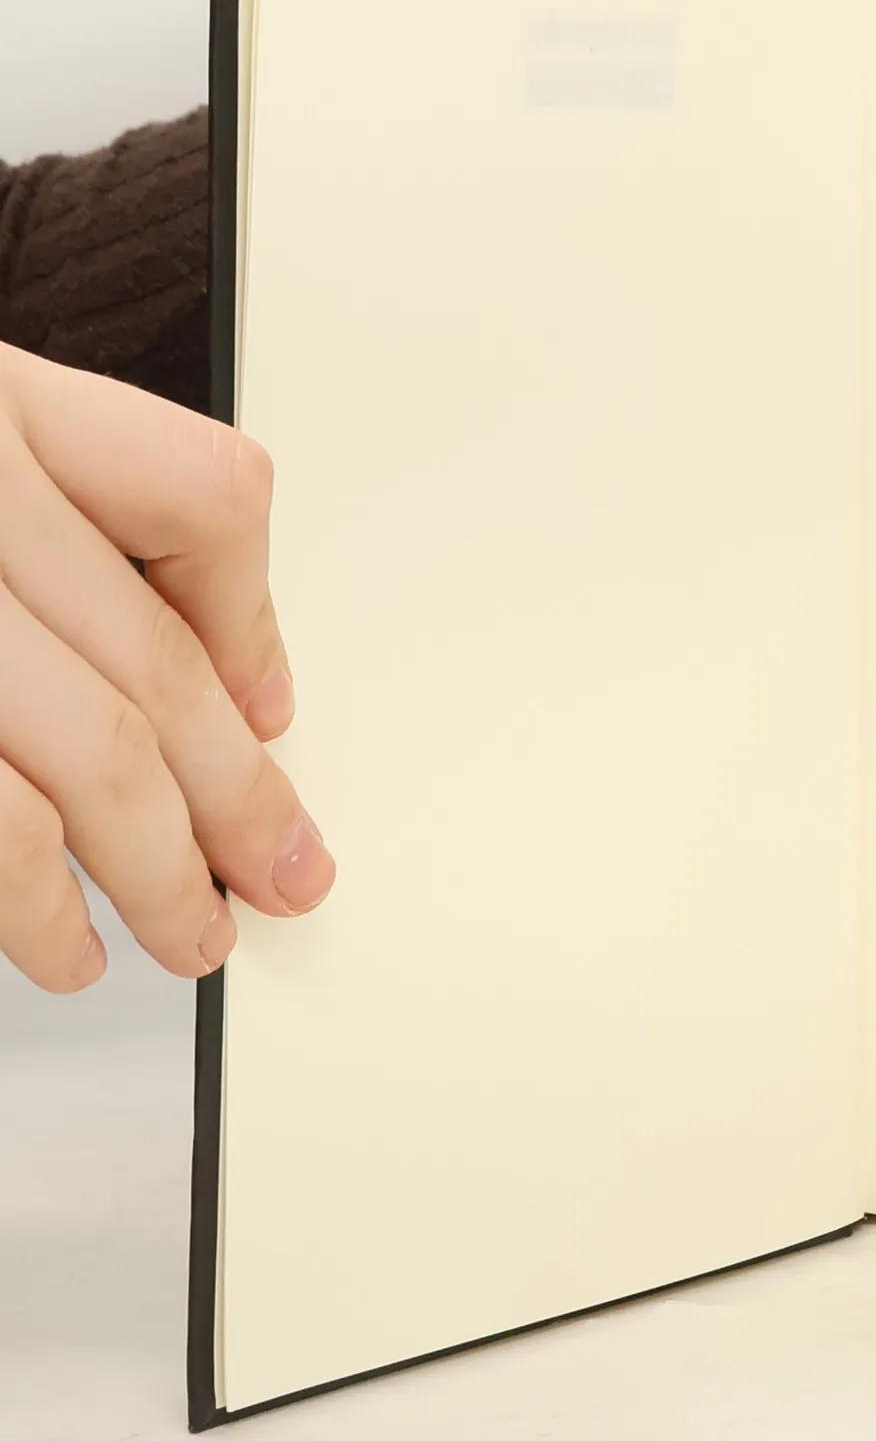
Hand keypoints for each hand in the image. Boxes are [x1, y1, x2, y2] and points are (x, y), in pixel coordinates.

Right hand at [0, 344, 333, 993]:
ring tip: (189, 937)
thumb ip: (75, 523)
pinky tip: (56, 943)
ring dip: (154, 871)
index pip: (204, 497)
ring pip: (83, 755)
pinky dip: (27, 902)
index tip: (271, 717)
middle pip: (152, 664)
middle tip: (283, 875)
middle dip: (236, 797)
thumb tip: (244, 687)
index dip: (252, 626)